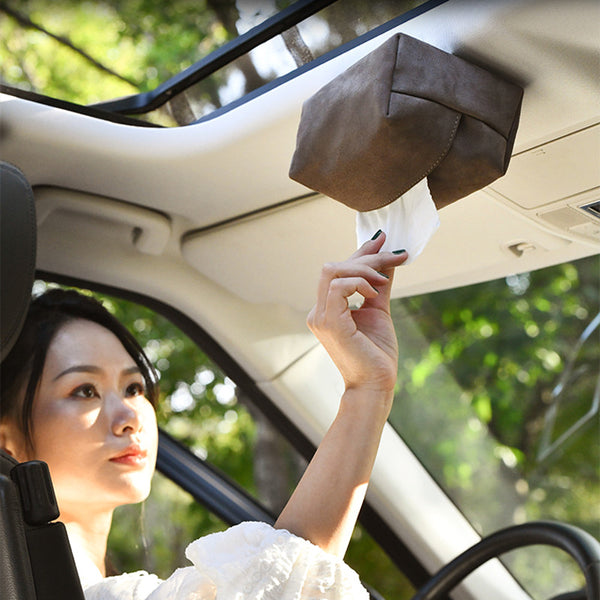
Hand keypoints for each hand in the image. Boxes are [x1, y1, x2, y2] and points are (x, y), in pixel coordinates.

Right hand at [307, 231, 407, 397]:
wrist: (376, 384)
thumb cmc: (377, 354)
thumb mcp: (379, 310)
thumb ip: (379, 285)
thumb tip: (388, 259)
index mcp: (327, 309)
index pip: (339, 271)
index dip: (360, 254)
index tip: (382, 240)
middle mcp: (318, 311)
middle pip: (334, 266)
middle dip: (366, 257)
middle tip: (395, 255)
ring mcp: (319, 316)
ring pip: (333, 271)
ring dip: (363, 269)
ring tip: (384, 280)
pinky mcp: (328, 322)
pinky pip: (338, 286)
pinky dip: (359, 283)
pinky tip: (374, 293)